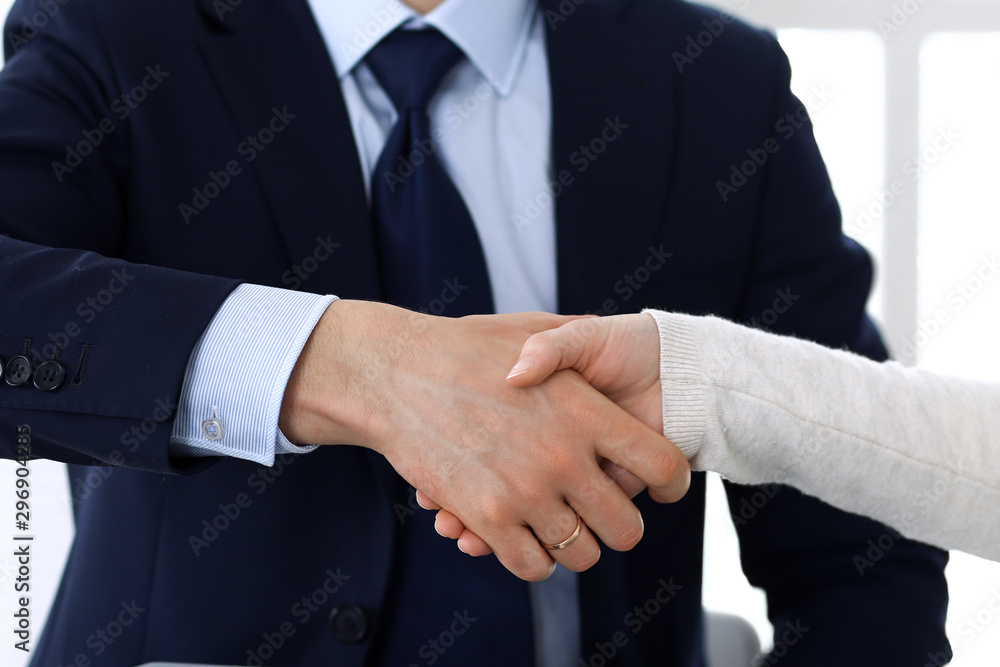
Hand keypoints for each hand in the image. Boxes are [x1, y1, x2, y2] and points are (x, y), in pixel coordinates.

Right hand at [421, 313, 666, 555]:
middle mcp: (564, 457)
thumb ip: (574, 344)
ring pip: (581, 553)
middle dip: (619, 525)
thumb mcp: (529, 329)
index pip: (662, 465)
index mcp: (586, 412)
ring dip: (575, 545)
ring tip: (562, 524)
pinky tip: (528, 538)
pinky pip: (532, 564)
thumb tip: (607, 335)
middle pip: (626, 527)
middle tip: (602, 512)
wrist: (396, 371)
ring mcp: (525, 493)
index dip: (672, 481)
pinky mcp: (486, 518)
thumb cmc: (464, 347)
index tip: (662, 486)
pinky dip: (536, 559)